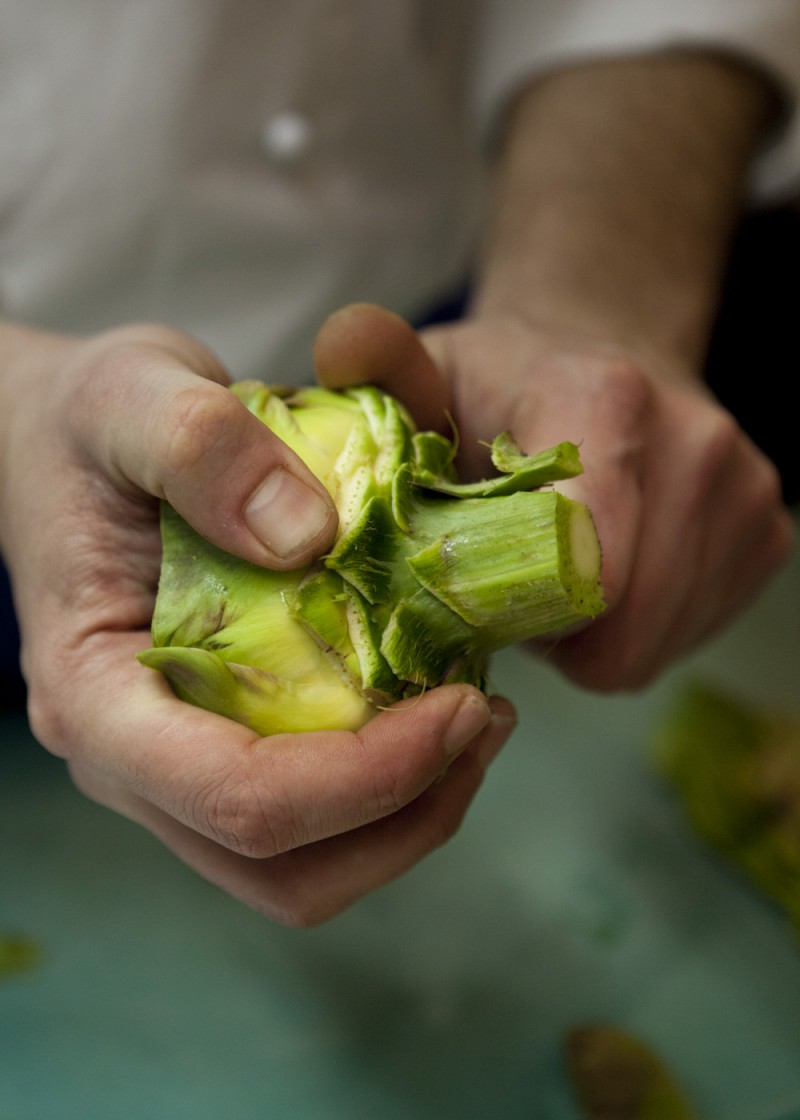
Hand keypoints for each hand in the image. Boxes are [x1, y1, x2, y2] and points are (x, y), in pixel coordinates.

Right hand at [0, 321, 513, 923]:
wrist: (61, 438)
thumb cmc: (86, 420)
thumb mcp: (131, 393)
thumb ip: (202, 447)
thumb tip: (311, 538)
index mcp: (93, 695)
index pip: (236, 797)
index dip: (367, 777)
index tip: (466, 701)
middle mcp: (127, 760)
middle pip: (281, 868)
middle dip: (406, 814)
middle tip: (488, 718)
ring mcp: (171, 766)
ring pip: (301, 868)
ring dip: (409, 815)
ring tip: (479, 720)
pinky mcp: (216, 744)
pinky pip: (313, 818)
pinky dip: (392, 786)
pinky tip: (437, 702)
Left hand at [317, 306, 793, 690]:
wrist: (608, 353)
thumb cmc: (500, 382)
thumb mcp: (427, 366)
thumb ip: (379, 361)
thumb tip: (342, 348)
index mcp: (607, 401)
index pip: (581, 571)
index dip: (516, 610)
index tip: (480, 587)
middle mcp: (698, 445)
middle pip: (621, 629)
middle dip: (551, 636)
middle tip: (508, 588)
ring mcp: (745, 492)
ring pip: (654, 644)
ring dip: (591, 637)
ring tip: (554, 574)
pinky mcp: (768, 533)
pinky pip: (686, 635)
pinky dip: (636, 629)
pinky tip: (606, 574)